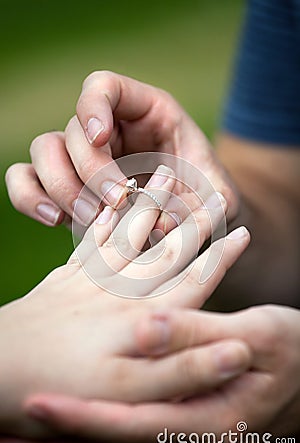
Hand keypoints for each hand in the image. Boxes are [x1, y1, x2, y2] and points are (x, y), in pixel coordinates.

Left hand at [0, 168, 250, 438]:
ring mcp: (88, 283)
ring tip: (164, 175)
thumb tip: (233, 350)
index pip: (192, 281)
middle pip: (163, 249)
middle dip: (192, 221)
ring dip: (149, 207)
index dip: (220, 257)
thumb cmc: (64, 391)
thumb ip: (180, 367)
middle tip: (213, 190)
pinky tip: (106, 209)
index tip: (242, 230)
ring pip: (127, 236)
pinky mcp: (62, 283)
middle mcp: (118, 294)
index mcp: (140, 319)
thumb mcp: (130, 396)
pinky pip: (87, 246)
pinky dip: (101, 225)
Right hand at [5, 71, 238, 228]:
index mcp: (147, 114)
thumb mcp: (218, 198)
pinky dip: (30, 197)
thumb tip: (157, 224)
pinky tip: (55, 220)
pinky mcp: (68, 188)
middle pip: (72, 130)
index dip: (93, 106)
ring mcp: (83, 159)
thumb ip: (198, 207)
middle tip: (115, 204)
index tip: (101, 139)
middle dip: (89, 170)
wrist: (192, 222)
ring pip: (43, 153)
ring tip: (90, 219)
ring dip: (60, 187)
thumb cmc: (206, 199)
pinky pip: (28, 181)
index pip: (103, 87)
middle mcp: (109, 131)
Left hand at [26, 305, 299, 442]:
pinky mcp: (178, 398)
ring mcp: (180, 411)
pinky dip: (97, 410)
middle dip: (63, 433)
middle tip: (9, 436)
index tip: (36, 408)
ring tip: (21, 432)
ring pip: (117, 423)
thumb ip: (202, 338)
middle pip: (115, 432)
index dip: (84, 417)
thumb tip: (151, 329)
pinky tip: (65, 412)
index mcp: (204, 418)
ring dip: (71, 430)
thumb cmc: (291, 353)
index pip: (131, 426)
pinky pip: (132, 408)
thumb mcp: (256, 341)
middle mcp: (186, 421)